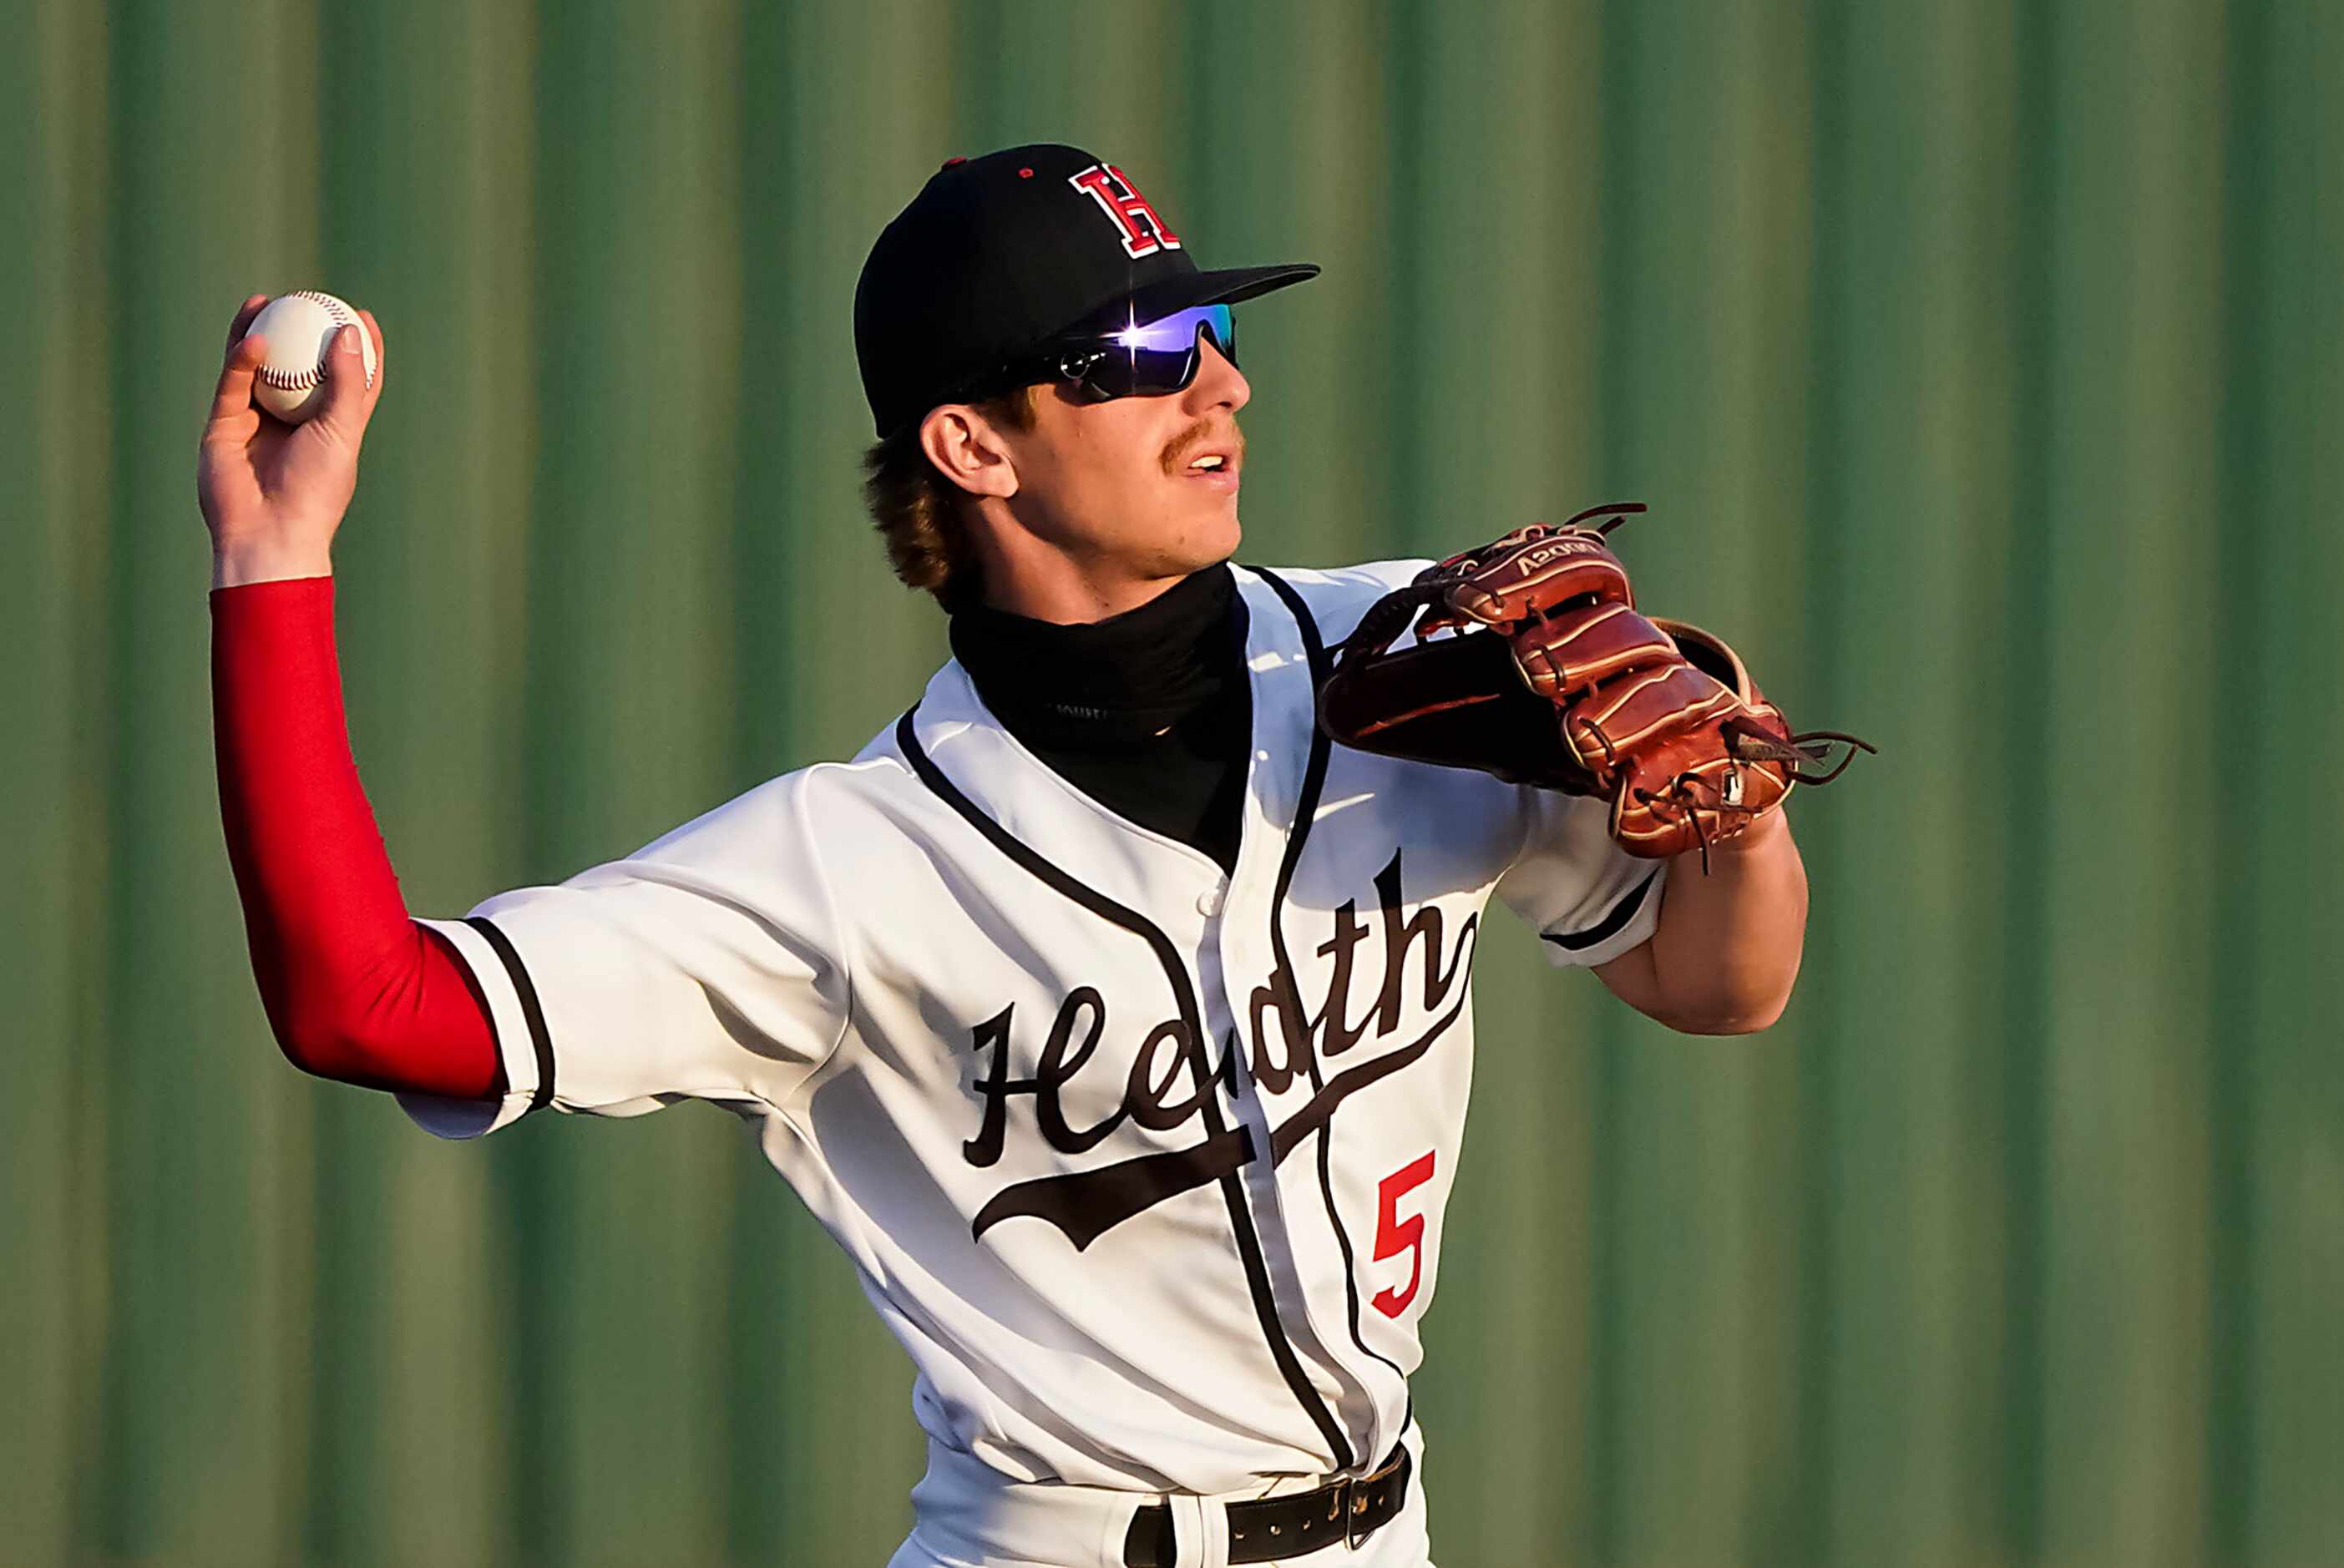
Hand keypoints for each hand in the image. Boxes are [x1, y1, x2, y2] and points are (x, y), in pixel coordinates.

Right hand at [197, 294, 387, 586]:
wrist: (270, 531)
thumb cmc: (317, 488)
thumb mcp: (343, 432)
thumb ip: (349, 383)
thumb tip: (351, 330)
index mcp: (329, 429)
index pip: (347, 380)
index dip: (354, 347)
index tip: (359, 313)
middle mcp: (292, 423)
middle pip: (296, 366)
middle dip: (297, 330)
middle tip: (305, 296)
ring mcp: (255, 424)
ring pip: (256, 369)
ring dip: (259, 333)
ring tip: (266, 300)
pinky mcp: (223, 427)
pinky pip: (232, 385)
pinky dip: (241, 361)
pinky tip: (252, 337)